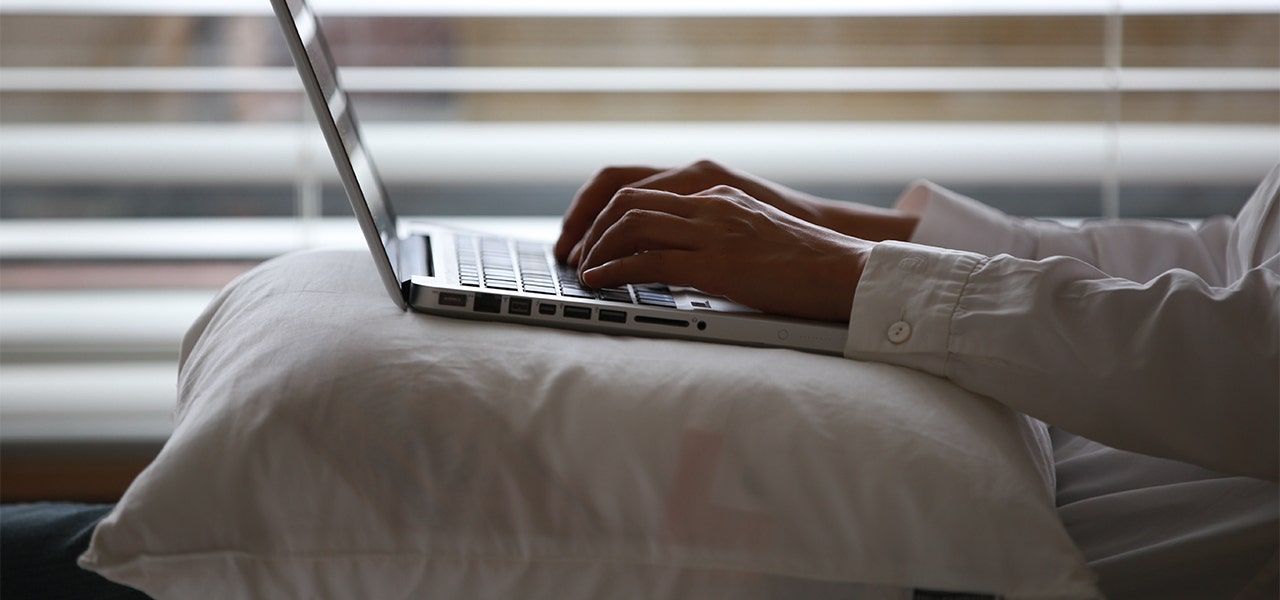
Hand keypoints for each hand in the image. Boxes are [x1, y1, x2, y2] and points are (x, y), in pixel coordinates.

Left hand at [575, 185, 871, 321]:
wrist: (847, 273)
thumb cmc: (808, 265)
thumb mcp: (755, 235)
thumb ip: (719, 235)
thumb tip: (683, 259)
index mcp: (718, 194)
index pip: (645, 190)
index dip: (607, 212)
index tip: (590, 236)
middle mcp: (710, 204)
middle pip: (627, 199)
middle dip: (590, 226)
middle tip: (573, 253)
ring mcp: (713, 231)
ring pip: (631, 225)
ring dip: (596, 248)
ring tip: (582, 270)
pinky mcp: (715, 264)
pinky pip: (649, 260)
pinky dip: (614, 270)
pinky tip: (599, 282)